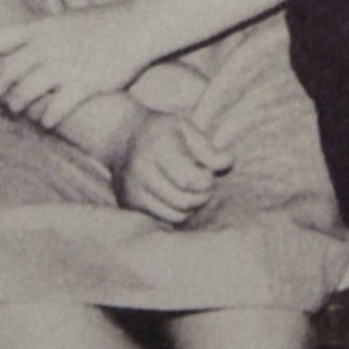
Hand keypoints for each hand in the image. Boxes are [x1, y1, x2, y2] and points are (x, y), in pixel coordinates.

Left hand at [0, 6, 150, 128]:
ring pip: (25, 93)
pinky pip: (55, 109)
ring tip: (17, 109)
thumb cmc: (104, 23)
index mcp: (43, 27)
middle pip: (7, 72)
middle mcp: (48, 47)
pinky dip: (46, 118)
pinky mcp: (83, 85)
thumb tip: (23, 49)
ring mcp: (65, 67)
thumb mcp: (67, 20)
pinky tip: (45, 121)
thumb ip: (44, 35)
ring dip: (17, 105)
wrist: (136, 27)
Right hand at [110, 112, 233, 223]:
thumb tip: (228, 162)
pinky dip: (175, 213)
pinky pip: (162, 220)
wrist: (121, 136)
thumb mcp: (185, 128)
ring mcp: (132, 190)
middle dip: (201, 195)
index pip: (190, 180)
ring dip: (190, 207)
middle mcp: (141, 170)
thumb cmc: (161, 131)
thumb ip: (207, 147)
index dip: (206, 180)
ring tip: (189, 189)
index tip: (207, 171)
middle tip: (202, 183)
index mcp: (158, 147)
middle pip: (184, 200)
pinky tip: (175, 196)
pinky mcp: (129, 205)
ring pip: (175, 215)